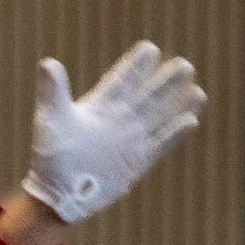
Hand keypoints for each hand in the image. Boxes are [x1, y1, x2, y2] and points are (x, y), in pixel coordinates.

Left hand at [21, 40, 205, 222]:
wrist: (55, 195)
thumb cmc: (49, 156)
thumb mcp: (51, 119)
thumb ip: (53, 91)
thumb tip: (48, 63)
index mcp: (99, 105)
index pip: (123, 80)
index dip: (136, 66)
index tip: (150, 49)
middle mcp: (118, 120)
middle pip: (148, 94)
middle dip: (166, 80)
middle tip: (184, 65)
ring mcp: (129, 140)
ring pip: (159, 117)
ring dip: (176, 104)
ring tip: (196, 90)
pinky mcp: (136, 162)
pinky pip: (160, 144)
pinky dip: (174, 134)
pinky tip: (191, 121)